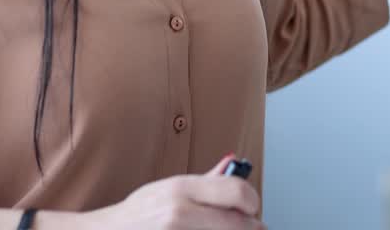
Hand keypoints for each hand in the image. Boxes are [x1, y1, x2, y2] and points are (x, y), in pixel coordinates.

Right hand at [76, 155, 262, 229]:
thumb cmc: (135, 215)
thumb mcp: (168, 189)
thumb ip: (204, 181)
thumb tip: (234, 165)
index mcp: (181, 188)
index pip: (237, 191)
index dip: (253, 202)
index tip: (253, 207)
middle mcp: (178, 212)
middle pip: (238, 223)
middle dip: (250, 226)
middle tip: (254, 227)